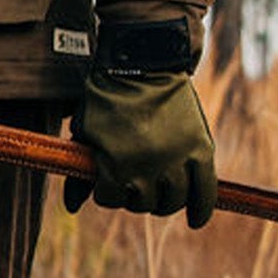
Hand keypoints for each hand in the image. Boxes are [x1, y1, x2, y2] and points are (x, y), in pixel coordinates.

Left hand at [65, 70, 216, 228]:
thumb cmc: (108, 94)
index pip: (111, 199)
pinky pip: (205, 190)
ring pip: (172, 201)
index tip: (112, 183)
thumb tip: (71, 209)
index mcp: (115, 164)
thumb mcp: (85, 131)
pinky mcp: (199, 149)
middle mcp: (147, 167)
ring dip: (164, 200)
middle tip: (139, 181)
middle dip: (137, 195)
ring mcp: (175, 158)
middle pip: (143, 203)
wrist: (144, 58)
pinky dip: (202, 208)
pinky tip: (196, 220)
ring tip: (161, 189)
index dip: (109, 193)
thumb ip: (79, 170)